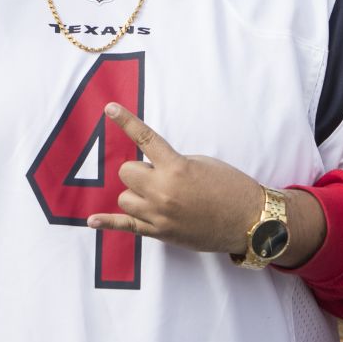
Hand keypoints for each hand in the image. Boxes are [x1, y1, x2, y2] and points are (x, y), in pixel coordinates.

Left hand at [87, 104, 270, 254]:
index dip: (126, 121)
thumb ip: (172, 162)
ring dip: (137, 193)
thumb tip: (150, 167)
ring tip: (162, 198)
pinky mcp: (159, 233)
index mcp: (176, 167)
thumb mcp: (202, 163)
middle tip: (161, 176)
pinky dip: (108, 223)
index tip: (110, 108)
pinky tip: (93, 220)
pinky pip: (126, 226)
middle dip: (139, 171)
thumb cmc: (230, 187)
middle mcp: (163, 191)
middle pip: (126, 172)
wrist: (249, 221)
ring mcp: (158, 214)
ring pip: (125, 197)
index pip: (144, 138)